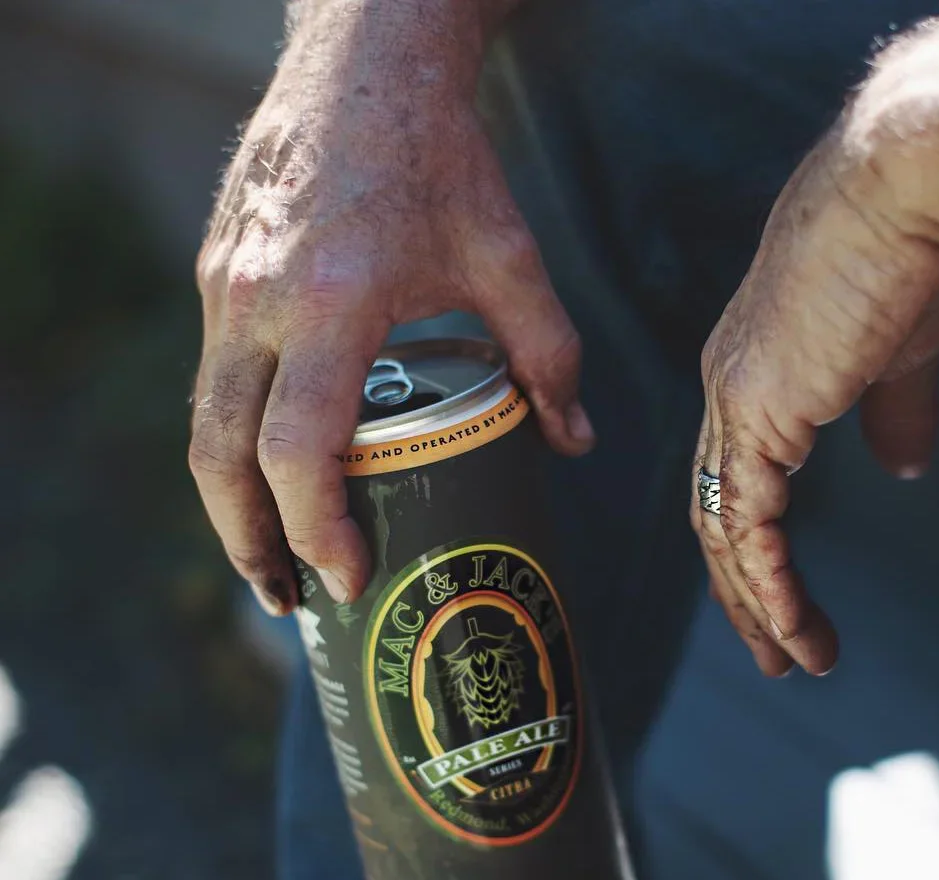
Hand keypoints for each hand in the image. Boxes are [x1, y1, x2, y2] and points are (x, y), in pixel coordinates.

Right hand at [190, 0, 591, 615]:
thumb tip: (573, 441)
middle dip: (249, 542)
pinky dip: (234, 442)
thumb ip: (548, 356)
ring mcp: (224, 285)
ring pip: (203, 423)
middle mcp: (258, 299)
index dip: (317, 528)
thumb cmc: (439, 155)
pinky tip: (273, 470)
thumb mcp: (508, 257)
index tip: (349, 574)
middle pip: (221, 457)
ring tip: (271, 556)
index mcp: (333, 301)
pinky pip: (213, 379)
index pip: (298, 449)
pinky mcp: (215, 274)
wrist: (364, 61)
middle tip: (289, 598)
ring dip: (230, 503)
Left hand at [691, 0, 938, 675]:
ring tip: (790, 660)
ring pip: (725, 533)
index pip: (738, 482)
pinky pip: (749, 526)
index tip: (781, 599)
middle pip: (717, 518)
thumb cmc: (905, 248)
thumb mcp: (899, 352)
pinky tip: (794, 629)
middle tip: (771, 653)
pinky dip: (771, 586)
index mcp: (754, 377)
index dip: (755, 547)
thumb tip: (903, 466)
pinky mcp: (758, 415)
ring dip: (758, 606)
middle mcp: (729, 395)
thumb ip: (891, 414)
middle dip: (744, 594)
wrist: (902, 183)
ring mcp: (735, 406)